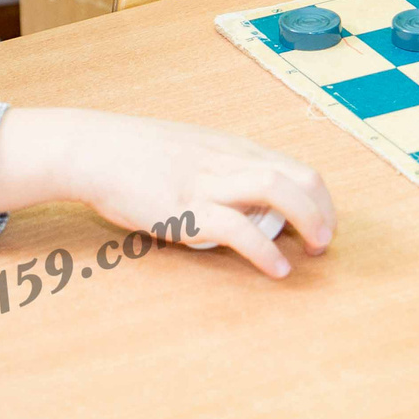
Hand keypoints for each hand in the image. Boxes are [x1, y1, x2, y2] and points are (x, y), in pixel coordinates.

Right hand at [13, 109, 333, 278]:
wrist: (94, 150)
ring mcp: (209, 182)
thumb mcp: (191, 152)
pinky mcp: (187, 208)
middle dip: (324, 211)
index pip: (295, 167)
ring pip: (277, 190)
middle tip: (323, 242)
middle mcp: (229, 160)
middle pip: (299, 176)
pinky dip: (266, 251)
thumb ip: (220, 170)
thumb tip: (242, 200)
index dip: (319, 198)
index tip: (322, 223)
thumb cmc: (137, 155)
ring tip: (313, 251)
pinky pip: (239, 228)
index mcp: (233, 148)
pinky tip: (276, 270)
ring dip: (308, 221)